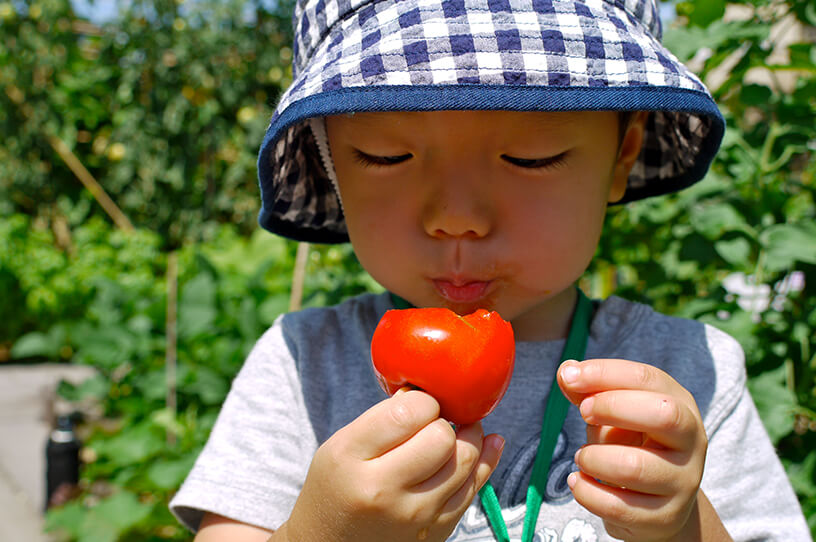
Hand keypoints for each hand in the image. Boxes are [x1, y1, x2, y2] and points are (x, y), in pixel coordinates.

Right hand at [277, 389, 503, 541]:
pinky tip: (489, 443)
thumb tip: (429, 392)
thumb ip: (383, 418)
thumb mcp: (341, 444)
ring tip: (462, 428)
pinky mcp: (435, 532)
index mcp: (352, 458)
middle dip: (445, 421)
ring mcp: (413, 516)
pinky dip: (485, 461)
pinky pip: (474, 489)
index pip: (409, 413)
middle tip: (436, 420)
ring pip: (466, 461)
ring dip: (470, 437)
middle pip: (443, 438)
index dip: (423, 400)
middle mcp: (383, 490)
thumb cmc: (337, 485)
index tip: (419, 403)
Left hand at [557, 359, 707, 541]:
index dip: (605, 374)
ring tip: (582, 457)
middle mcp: (691, 441)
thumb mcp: (614, 413)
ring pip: (635, 467)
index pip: (647, 378)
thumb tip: (565, 371)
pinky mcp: (666, 517)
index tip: (570, 377)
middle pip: (662, 415)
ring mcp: (683, 482)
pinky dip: (587, 493)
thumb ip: (590, 391)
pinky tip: (578, 482)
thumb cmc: (631, 445)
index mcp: (679, 404)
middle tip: (583, 413)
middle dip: (612, 407)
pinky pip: (620, 507)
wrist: (657, 505)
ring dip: (594, 458)